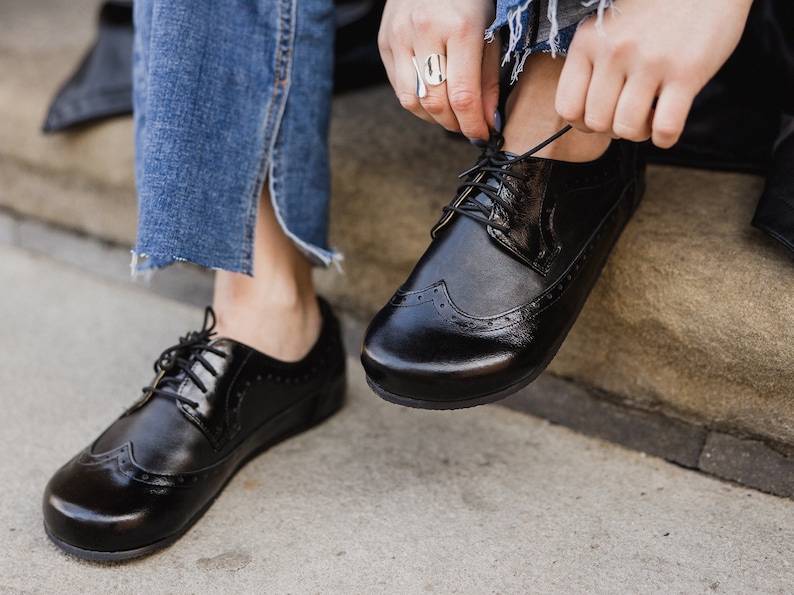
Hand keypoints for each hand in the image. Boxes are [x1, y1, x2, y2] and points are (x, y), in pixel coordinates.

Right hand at [378, 0, 500, 141]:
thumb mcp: (491, 30)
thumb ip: (489, 78)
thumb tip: (488, 120)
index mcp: (459, 27)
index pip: (463, 96)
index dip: (473, 125)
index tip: (483, 135)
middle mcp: (424, 31)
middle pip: (435, 102)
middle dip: (454, 124)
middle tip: (468, 128)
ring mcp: (399, 36)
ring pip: (411, 100)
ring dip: (433, 118)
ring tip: (450, 117)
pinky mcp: (384, 41)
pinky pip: (398, 86)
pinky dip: (417, 101)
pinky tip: (433, 97)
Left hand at [555, 0, 752, 147]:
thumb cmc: (656, 9)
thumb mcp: (610, 27)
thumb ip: (594, 63)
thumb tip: (586, 114)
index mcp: (588, 41)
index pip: (567, 107)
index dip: (583, 122)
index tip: (601, 115)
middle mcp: (615, 52)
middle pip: (597, 123)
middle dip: (613, 129)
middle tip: (631, 114)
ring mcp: (650, 62)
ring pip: (627, 129)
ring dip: (639, 133)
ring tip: (651, 116)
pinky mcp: (687, 72)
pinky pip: (665, 128)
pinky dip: (665, 137)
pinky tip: (669, 123)